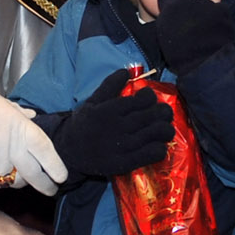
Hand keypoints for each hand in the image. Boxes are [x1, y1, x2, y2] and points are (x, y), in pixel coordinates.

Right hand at [0, 81, 67, 195]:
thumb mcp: (4, 104)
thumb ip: (21, 115)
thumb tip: (33, 117)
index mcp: (21, 129)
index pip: (46, 151)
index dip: (56, 166)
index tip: (61, 176)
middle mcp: (13, 149)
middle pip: (36, 175)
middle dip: (47, 185)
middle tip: (52, 188)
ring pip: (17, 182)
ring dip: (22, 182)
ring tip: (21, 176)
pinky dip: (1, 181)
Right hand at [51, 67, 173, 178]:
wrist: (69, 152)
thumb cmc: (83, 124)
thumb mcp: (92, 101)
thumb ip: (109, 85)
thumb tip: (127, 71)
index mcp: (111, 110)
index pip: (144, 99)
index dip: (150, 97)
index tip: (147, 100)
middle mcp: (120, 126)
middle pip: (156, 114)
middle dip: (163, 112)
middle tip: (160, 114)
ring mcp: (124, 146)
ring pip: (159, 132)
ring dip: (166, 129)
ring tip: (162, 129)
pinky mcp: (127, 162)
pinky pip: (153, 153)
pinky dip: (160, 148)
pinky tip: (156, 146)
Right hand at [156, 0, 234, 75]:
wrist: (202, 60)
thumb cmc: (180, 53)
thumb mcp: (164, 34)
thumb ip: (166, 18)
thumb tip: (167, 6)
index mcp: (169, 7)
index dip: (173, 5)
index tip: (175, 11)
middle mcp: (186, 0)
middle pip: (189, 1)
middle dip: (192, 11)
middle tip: (193, 27)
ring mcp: (205, 3)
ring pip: (205, 5)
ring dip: (206, 14)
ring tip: (206, 32)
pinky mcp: (221, 9)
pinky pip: (220, 10)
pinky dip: (220, 18)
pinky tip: (216, 30)